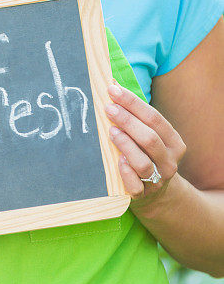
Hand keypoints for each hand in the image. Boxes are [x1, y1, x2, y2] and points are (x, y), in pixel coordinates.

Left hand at [105, 82, 186, 214]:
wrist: (155, 192)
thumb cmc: (147, 154)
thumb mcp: (149, 135)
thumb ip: (137, 117)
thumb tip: (114, 89)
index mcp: (174, 142)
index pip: (154, 118)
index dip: (133, 102)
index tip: (114, 90)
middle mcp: (169, 161)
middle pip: (149, 138)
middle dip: (127, 120)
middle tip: (109, 108)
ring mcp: (158, 179)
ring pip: (143, 162)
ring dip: (125, 144)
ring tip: (111, 131)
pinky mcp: (144, 195)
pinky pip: (135, 185)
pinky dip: (126, 172)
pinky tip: (118, 160)